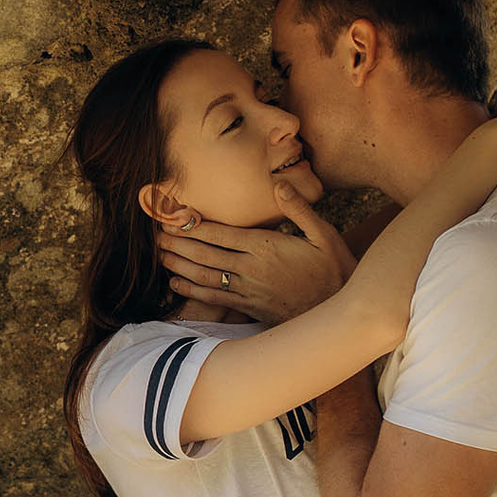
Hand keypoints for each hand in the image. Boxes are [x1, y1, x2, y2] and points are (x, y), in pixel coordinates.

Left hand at [159, 189, 356, 322]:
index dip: (194, 226)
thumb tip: (279, 184)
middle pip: (206, 254)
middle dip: (179, 243)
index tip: (174, 217)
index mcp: (267, 247)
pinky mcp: (250, 307)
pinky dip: (193, 291)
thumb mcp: (324, 234)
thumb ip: (300, 209)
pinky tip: (176, 284)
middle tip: (156, 234)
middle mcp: (252, 269)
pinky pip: (215, 299)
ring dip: (180, 265)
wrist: (340, 312)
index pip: (222, 234)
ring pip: (206, 277)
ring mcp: (249, 290)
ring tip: (160, 256)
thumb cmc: (334, 269)